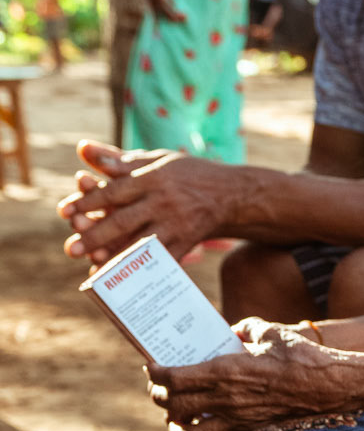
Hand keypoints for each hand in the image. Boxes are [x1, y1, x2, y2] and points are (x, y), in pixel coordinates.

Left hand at [59, 139, 234, 263]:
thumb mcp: (157, 160)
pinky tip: (123, 280)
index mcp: (154, 178)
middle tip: (70, 248)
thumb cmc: (188, 174)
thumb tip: (83, 150)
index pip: (114, 191)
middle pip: (123, 220)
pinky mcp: (187, 242)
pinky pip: (162, 259)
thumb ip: (119, 160)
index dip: (88, 201)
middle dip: (95, 235)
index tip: (65, 211)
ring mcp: (177, 224)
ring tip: (93, 267)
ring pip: (141, 244)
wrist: (232, 194)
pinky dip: (142, 271)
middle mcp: (164, 202)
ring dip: (115, 257)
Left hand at [147, 327, 341, 430]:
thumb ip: (247, 329)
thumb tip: (235, 332)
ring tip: (182, 424)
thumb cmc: (303, 356)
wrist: (332, 385)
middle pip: (176, 408)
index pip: (174, 377)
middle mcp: (227, 399)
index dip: (157, 374)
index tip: (154, 368)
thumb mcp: (272, 332)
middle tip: (164, 394)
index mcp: (225, 371)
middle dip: (163, 401)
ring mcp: (240, 421)